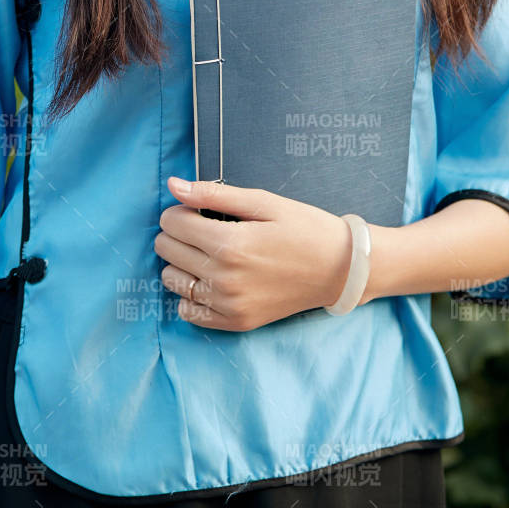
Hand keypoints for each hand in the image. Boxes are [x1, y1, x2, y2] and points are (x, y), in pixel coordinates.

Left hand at [153, 175, 356, 329]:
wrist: (341, 270)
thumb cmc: (305, 228)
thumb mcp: (263, 202)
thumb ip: (213, 194)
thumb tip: (173, 185)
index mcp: (230, 244)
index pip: (172, 223)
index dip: (180, 210)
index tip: (197, 208)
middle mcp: (224, 279)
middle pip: (167, 249)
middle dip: (178, 232)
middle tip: (204, 227)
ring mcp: (229, 305)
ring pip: (172, 280)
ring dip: (181, 261)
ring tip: (207, 251)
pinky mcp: (236, 322)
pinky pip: (188, 312)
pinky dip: (191, 294)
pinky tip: (210, 278)